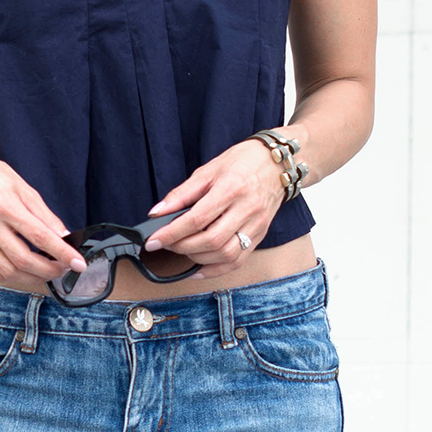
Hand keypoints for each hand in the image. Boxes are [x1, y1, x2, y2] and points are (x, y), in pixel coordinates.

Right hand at [0, 149, 86, 289]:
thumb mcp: (26, 189)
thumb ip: (46, 216)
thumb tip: (65, 237)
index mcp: (4, 205)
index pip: (39, 236)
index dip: (62, 253)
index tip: (78, 262)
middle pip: (23, 259)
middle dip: (50, 270)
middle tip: (66, 268)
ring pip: (9, 271)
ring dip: (34, 277)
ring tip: (49, 271)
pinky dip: (16, 277)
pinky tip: (28, 271)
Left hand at [147, 139, 284, 263]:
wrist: (277, 163)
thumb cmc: (242, 162)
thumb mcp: (208, 170)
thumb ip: (181, 194)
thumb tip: (157, 213)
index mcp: (231, 188)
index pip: (197, 219)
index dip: (172, 233)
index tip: (153, 241)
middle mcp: (246, 209)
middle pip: (211, 240)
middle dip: (182, 246)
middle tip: (166, 243)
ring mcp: (256, 225)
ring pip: (225, 254)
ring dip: (198, 258)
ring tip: (182, 250)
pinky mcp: (261, 235)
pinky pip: (238, 261)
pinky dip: (216, 269)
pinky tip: (199, 268)